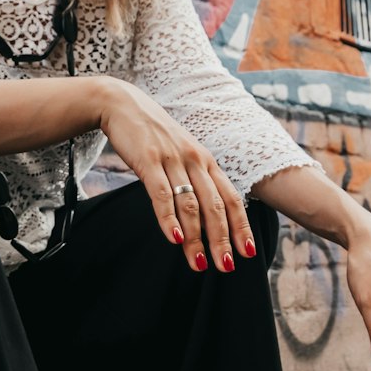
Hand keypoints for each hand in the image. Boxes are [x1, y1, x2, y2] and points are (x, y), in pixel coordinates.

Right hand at [98, 79, 254, 272]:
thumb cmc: (152, 134)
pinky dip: (169, 219)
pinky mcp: (149, 161)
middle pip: (215, 206)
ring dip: (197, 238)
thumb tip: (203, 212)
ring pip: (191, 205)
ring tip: (198, 263)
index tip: (248, 252)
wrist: (122, 104)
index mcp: (206, 161)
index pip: (231, 198)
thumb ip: (192, 179)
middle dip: (222, 240)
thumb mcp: (180, 153)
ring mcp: (173, 160)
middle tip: (226, 267)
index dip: (241, 227)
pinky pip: (162, 195)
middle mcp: (196, 161)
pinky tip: (175, 239)